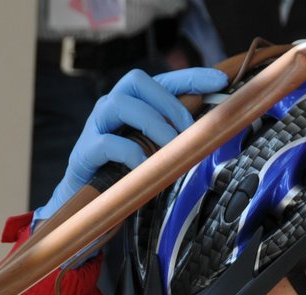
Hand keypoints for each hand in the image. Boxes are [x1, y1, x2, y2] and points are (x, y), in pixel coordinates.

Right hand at [35, 66, 228, 223]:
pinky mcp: (84, 152)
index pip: (163, 80)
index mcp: (133, 103)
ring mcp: (95, 126)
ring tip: (171, 148)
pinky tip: (145, 167)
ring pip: (120, 104)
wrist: (85, 206)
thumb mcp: (155, 153)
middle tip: (189, 132)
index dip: (191, 77)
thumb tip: (211, 136)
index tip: (221, 81)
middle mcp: (111, 107)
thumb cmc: (126, 175)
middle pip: (137, 81)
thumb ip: (175, 141)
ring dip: (153, 124)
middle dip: (169, 103)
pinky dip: (131, 153)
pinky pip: (106, 143)